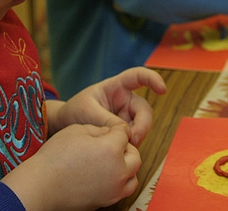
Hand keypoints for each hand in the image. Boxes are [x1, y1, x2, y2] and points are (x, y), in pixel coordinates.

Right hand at [2, 123, 140, 210]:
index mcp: (112, 150)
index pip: (124, 134)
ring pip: (133, 178)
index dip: (116, 129)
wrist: (42, 185)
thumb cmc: (56, 156)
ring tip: (112, 162)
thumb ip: (100, 129)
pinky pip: (121, 191)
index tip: (108, 130)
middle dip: (126, 148)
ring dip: (127, 168)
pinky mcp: (106, 202)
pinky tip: (104, 175)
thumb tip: (111, 133)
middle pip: (135, 157)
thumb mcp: (77, 130)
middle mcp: (118, 171)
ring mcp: (113, 190)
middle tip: (112, 145)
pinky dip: (119, 182)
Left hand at [49, 67, 166, 146]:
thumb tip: (126, 132)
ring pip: (142, 127)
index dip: (152, 79)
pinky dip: (130, 146)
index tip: (162, 89)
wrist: (64, 127)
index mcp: (115, 87)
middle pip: (144, 110)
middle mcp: (125, 100)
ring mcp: (126, 117)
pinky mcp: (125, 131)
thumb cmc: (74, 112)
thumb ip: (105, 120)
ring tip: (121, 147)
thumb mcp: (86, 112)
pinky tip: (120, 151)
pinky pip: (134, 138)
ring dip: (135, 138)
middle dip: (142, 125)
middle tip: (133, 139)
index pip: (137, 77)